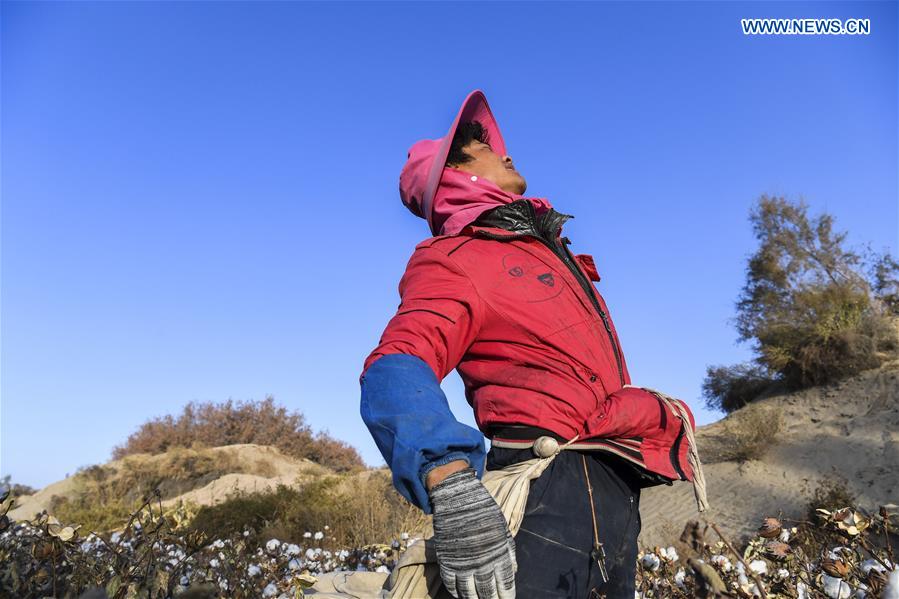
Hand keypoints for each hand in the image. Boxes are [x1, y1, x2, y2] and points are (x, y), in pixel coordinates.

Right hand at [428, 467, 516, 597]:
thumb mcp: (502, 528)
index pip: (505, 585)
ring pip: (469, 592)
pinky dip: (456, 592)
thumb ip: (508, 551)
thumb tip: (512, 571)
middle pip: (488, 592)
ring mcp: (462, 563)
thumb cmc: (483, 511)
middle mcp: (481, 562)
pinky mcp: (447, 560)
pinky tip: (461, 593)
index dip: (506, 596)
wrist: (457, 497)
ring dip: (474, 598)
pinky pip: (451, 584)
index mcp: (498, 554)